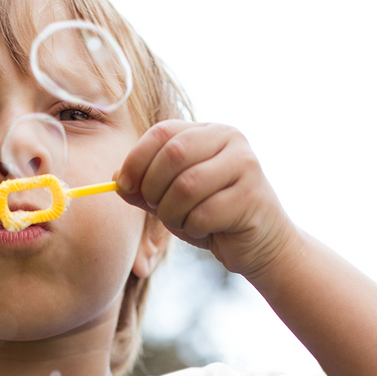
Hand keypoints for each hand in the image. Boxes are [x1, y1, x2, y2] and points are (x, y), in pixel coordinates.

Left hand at [116, 121, 297, 280]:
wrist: (260, 244)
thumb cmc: (213, 218)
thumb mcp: (172, 200)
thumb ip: (146, 188)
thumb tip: (116, 179)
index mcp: (207, 131)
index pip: (162, 132)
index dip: (136, 159)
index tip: (124, 186)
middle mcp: (230, 139)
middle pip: (174, 154)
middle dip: (154, 188)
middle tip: (157, 208)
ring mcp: (245, 165)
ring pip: (187, 186)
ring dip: (173, 213)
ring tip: (182, 222)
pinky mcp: (252, 196)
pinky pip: (204, 214)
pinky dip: (193, 228)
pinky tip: (205, 231)